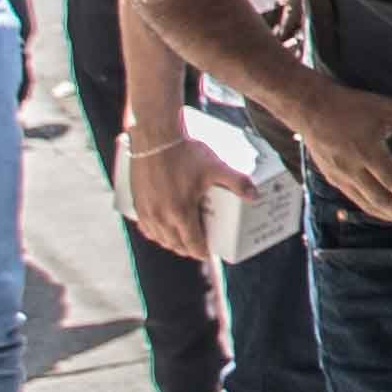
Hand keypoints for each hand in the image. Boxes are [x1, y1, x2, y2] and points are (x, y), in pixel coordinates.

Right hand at [121, 132, 250, 261]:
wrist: (155, 138)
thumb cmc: (186, 152)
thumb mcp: (216, 167)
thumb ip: (237, 182)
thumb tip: (256, 196)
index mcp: (180, 213)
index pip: (192, 244)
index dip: (202, 252)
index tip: (209, 253)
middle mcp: (160, 216)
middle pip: (175, 244)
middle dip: (188, 249)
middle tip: (200, 247)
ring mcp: (146, 210)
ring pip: (159, 238)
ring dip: (171, 243)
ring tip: (183, 240)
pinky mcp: (136, 202)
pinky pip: (145, 227)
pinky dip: (155, 233)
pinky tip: (161, 230)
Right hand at [296, 82, 391, 229]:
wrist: (308, 108)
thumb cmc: (348, 106)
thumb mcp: (385, 107)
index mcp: (367, 152)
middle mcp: (352, 170)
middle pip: (380, 202)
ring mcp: (340, 177)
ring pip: (366, 205)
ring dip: (390, 216)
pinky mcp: (332, 178)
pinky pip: (355, 200)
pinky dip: (373, 209)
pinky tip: (385, 210)